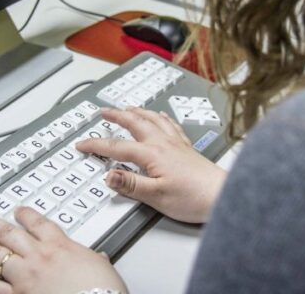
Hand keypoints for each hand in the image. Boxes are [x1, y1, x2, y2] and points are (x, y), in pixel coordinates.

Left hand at [0, 207, 126, 293]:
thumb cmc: (103, 291)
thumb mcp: (103, 270)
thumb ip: (95, 262)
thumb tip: (100, 261)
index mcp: (60, 247)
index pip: (38, 224)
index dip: (25, 214)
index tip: (17, 210)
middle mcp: (38, 257)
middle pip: (6, 232)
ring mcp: (23, 277)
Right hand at [76, 107, 226, 223]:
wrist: (221, 195)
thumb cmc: (193, 197)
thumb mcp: (156, 196)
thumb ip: (131, 184)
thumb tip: (109, 175)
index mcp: (152, 154)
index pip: (117, 146)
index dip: (97, 144)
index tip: (82, 144)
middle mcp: (163, 143)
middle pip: (135, 122)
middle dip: (116, 115)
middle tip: (103, 111)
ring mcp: (176, 143)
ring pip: (152, 119)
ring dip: (137, 111)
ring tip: (127, 107)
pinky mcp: (186, 148)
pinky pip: (170, 124)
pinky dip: (160, 117)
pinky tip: (160, 116)